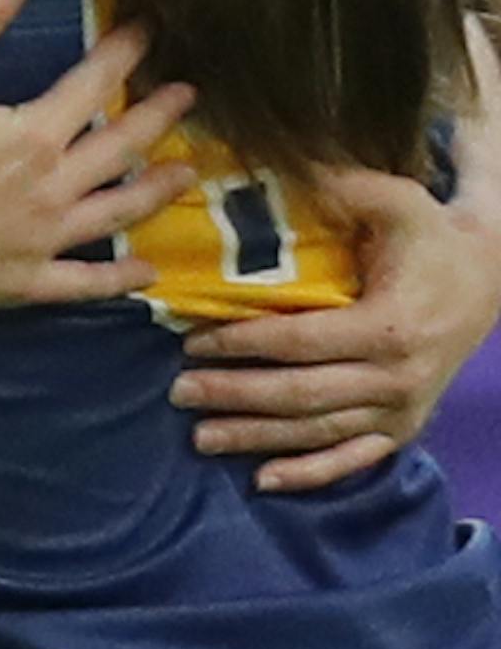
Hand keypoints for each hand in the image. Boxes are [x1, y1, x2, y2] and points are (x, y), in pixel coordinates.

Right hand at [0, 0, 196, 309]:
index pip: (94, 83)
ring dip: (157, 191)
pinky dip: (119, 279)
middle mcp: (53, 188)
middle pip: (120, 147)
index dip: (125, 53)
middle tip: (189, 96)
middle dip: (157, 116)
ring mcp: (42, 241)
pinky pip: (84, 283)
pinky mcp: (22, 283)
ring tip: (188, 175)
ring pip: (117, 213)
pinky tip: (147, 272)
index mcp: (32, 134)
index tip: (149, 30)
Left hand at [171, 174, 500, 492]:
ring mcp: (403, 410)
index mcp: (391, 326)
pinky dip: (309, 475)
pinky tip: (263, 481)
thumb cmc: (429, 236)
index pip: (300, 342)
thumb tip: (279, 166)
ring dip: (256, 438)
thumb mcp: (395, 200)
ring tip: (200, 437)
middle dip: (235, 396)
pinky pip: (354, 460)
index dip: (243, 345)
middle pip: (301, 396)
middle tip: (178, 392)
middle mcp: (398, 379)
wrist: (488, 277)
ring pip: (318, 433)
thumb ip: (342, 186)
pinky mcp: (405, 428)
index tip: (192, 343)